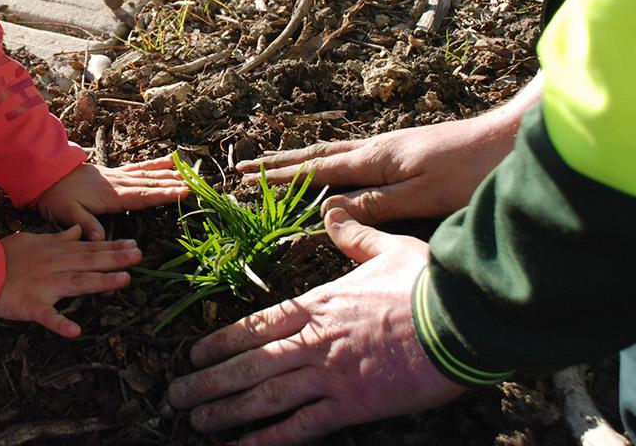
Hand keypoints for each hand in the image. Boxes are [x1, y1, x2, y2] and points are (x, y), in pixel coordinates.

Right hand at [0, 225, 142, 337]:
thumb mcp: (34, 240)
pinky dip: (60, 324)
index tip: (134, 244)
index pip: (89, 248)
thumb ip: (59, 238)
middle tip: (139, 256)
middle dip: (116, 258)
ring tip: (124, 281)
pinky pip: (47, 316)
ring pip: (77, 282)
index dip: (112, 246)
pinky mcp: (31, 305)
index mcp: (55, 252)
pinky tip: (76, 331)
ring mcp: (44, 285)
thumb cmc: (4, 256)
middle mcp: (54, 266)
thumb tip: (78, 230)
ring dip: (101, 282)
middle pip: (89, 261)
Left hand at [35, 156, 188, 240]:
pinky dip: (155, 164)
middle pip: (150, 183)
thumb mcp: (67, 213)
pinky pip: (139, 168)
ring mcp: (118, 176)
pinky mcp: (115, 173)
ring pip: (147, 174)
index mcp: (111, 195)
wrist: (47, 174)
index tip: (182, 192)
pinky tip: (167, 160)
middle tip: (195, 184)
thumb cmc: (57, 196)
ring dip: (168, 174)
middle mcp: (118, 183)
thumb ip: (86, 225)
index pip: (141, 196)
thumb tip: (100, 239)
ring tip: (188, 173)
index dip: (162, 194)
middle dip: (173, 183)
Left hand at [167, 209, 463, 445]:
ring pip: (263, 395)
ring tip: (194, 421)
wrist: (461, 317)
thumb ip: (355, 236)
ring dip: (225, 409)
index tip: (194, 353)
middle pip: (248, 362)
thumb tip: (335, 212)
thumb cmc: (429, 282)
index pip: (256, 324)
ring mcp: (329, 374)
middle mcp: (314, 340)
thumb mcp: (389, 248)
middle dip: (208, 380)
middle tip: (175, 395)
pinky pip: (300, 426)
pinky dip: (267, 439)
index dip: (220, 341)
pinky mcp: (352, 405)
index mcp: (319, 304)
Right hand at [237, 114, 516, 223]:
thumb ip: (375, 204)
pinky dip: (328, 159)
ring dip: (302, 158)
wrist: (511, 140)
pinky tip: (333, 164)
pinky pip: (352, 154)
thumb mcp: (422, 198)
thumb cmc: (472, 173)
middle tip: (243, 167)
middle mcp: (378, 148)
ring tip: (276, 163)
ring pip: (335, 151)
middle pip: (318, 154)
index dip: (280, 177)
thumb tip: (327, 211)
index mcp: (376, 160)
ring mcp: (392, 146)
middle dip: (280, 163)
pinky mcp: (406, 150)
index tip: (245, 178)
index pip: (317, 170)